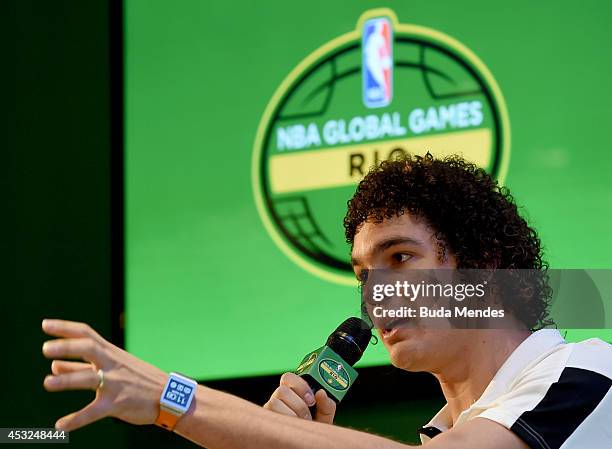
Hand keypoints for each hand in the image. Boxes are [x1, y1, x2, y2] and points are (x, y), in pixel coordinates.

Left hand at [42, 319, 167, 430]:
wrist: (167, 395)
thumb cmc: (138, 379)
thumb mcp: (112, 367)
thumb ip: (80, 367)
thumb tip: (54, 365)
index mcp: (110, 353)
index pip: (86, 334)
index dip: (65, 328)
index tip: (45, 325)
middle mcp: (112, 364)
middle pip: (89, 348)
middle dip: (67, 347)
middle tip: (45, 349)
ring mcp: (115, 383)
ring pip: (90, 379)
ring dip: (67, 380)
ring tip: (47, 382)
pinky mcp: (117, 403)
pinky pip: (94, 411)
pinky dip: (76, 419)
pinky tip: (60, 425)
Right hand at [263, 372, 335, 423]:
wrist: (308, 442)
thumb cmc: (315, 426)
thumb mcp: (325, 415)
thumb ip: (326, 404)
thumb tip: (321, 392)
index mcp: (292, 390)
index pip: (288, 378)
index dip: (300, 385)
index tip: (311, 399)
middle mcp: (279, 397)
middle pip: (282, 390)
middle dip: (298, 404)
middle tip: (308, 416)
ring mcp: (271, 409)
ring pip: (274, 402)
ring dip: (291, 414)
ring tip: (301, 424)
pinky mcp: (267, 420)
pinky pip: (271, 416)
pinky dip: (285, 421)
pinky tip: (293, 428)